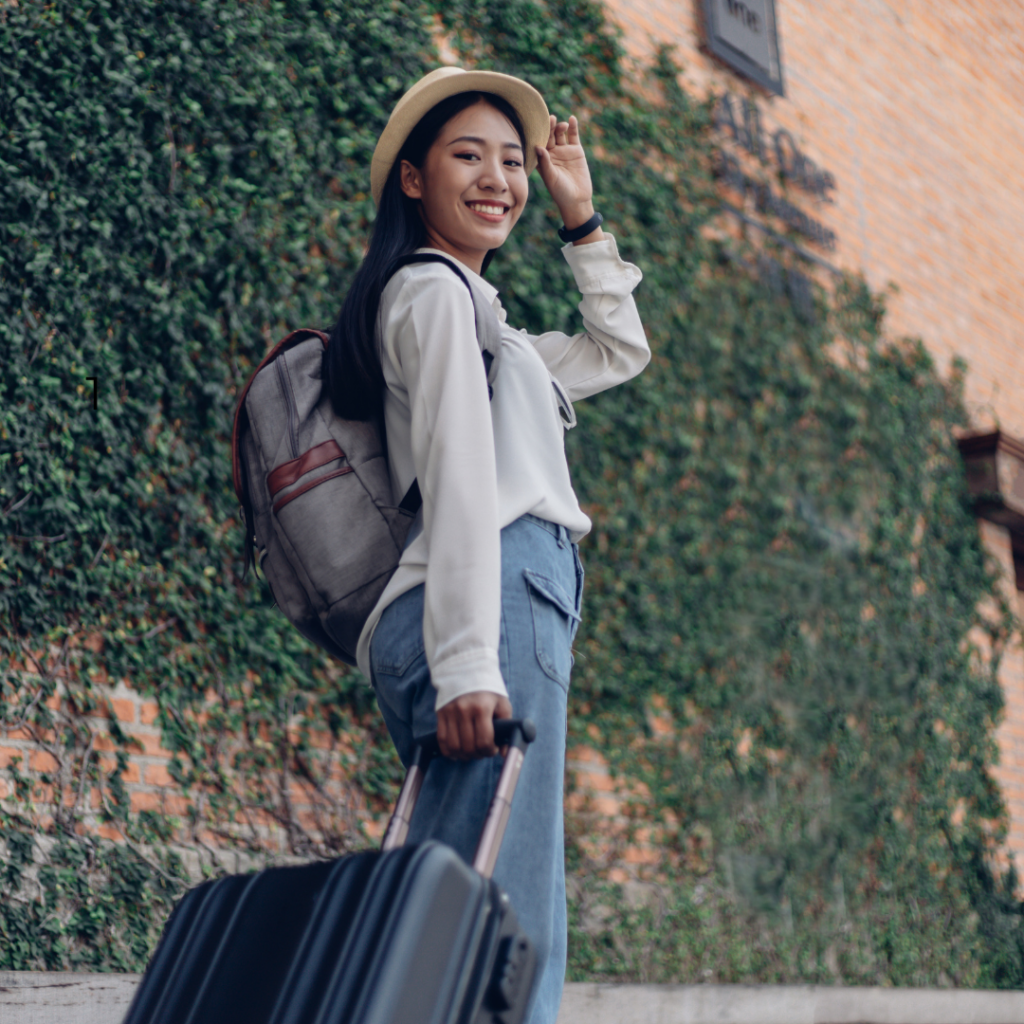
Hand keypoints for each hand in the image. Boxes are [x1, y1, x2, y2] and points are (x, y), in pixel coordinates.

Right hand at [436, 691, 512, 759]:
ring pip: (454, 746)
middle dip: (478, 754)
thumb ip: (505, 728)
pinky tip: (456, 752)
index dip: (489, 751)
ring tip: (470, 752)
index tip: (493, 749)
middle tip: (482, 751)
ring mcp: (450, 712)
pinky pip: (442, 739)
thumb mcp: (502, 704)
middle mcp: (464, 711)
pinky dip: (448, 751)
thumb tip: (504, 752)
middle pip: (469, 746)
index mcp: (482, 708)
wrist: (467, 669)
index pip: (484, 741)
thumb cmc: (488, 689)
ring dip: (464, 755)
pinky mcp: (441, 713)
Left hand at [535, 114, 600, 235]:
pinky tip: (572, 119)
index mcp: (542, 159)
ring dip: (559, 127)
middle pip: (549, 136)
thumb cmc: (560, 191)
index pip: (538, 143)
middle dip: (549, 127)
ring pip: (560, 134)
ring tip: (561, 125)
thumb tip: (538, 146)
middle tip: (550, 120)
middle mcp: (552, 153)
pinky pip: (573, 136)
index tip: (538, 127)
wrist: (577, 199)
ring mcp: (564, 150)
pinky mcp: (576, 150)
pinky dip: (573, 127)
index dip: (538, 135)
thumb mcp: (551, 177)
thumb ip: (544, 162)